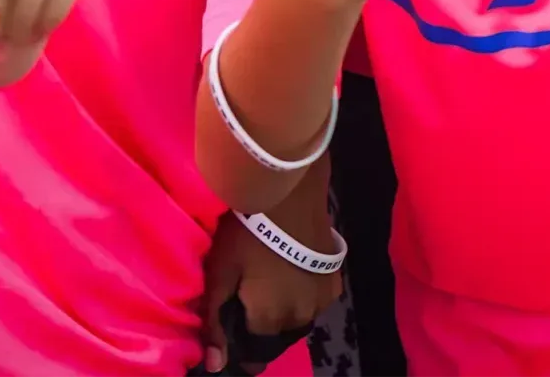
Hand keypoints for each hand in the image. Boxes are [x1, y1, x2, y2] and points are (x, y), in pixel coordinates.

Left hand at [202, 166, 339, 372]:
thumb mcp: (220, 271)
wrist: (289, 189)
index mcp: (270, 321)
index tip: (232, 321)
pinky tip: (291, 270)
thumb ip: (214, 321)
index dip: (239, 343)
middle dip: (261, 324)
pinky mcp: (334, 279)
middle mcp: (300, 319)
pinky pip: (315, 300)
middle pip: (276, 337)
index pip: (253, 354)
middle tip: (247, 291)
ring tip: (268, 280)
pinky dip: (303, 293)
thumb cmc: (247, 230)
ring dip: (283, 310)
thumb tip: (215, 366)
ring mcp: (322, 300)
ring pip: (296, 320)